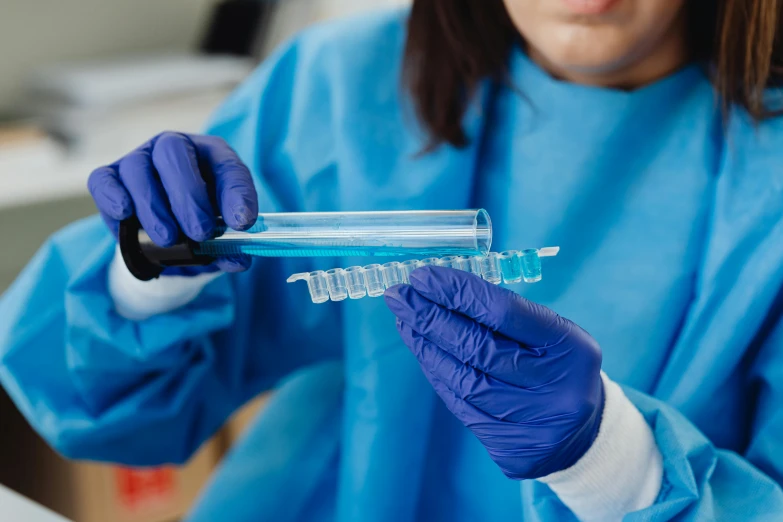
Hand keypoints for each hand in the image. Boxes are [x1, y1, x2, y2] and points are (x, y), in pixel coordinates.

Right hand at [87, 132, 257, 275]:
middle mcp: (174, 149)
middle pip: (174, 153)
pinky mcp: (111, 178)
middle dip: (188, 196)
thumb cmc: (201, 223)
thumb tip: (237, 260)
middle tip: (199, 232)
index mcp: (213, 157)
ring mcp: (140, 159)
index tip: (242, 222)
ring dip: (153, 206)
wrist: (170, 233)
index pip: (228, 167)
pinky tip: (125, 214)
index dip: (236, 194)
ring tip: (169, 239)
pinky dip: (112, 195)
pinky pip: (103, 179)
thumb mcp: (221, 235)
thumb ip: (230, 246)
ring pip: (138, 169)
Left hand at [384, 267, 603, 479]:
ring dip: (426, 346)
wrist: (583, 435)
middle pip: (479, 348)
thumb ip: (504, 314)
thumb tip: (439, 289)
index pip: (505, 312)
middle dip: (431, 317)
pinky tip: (422, 351)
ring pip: (464, 380)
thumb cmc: (556, 367)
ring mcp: (533, 422)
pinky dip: (437, 374)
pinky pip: (461, 406)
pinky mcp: (511, 449)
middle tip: (399, 295)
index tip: (423, 276)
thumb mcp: (550, 335)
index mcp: (570, 347)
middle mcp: (555, 387)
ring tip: (405, 320)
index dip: (458, 292)